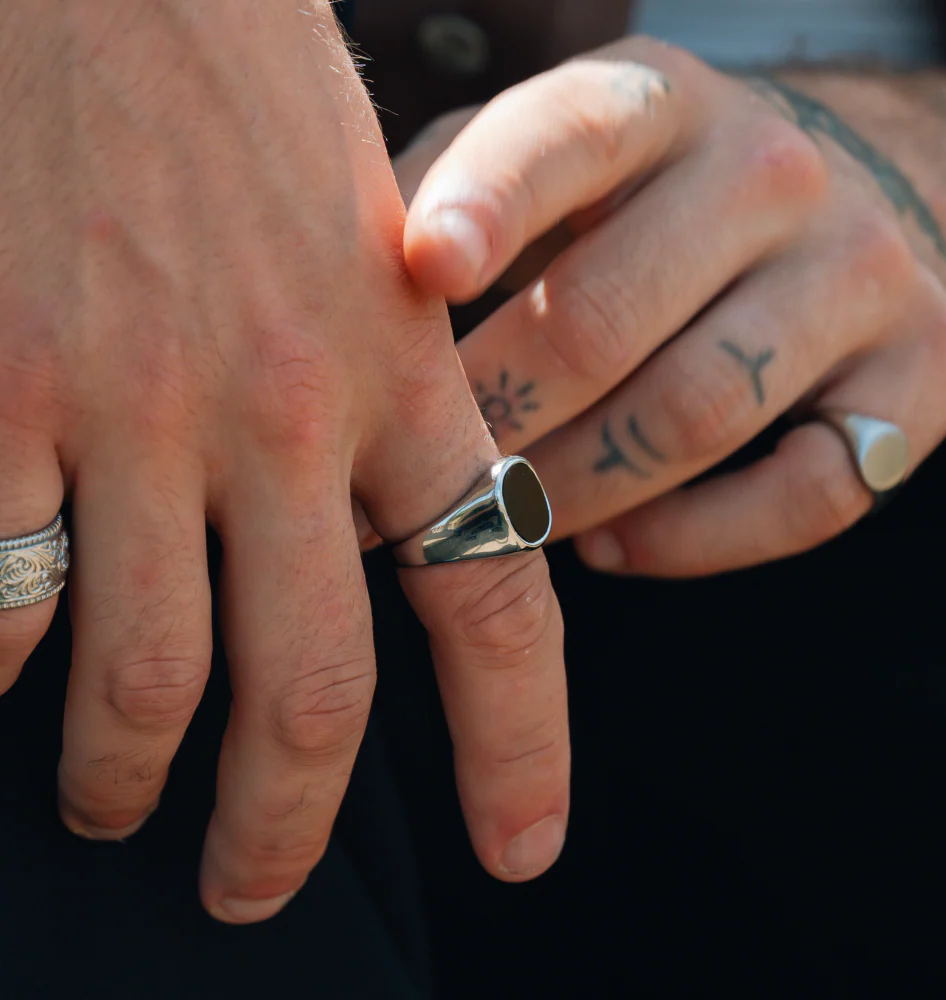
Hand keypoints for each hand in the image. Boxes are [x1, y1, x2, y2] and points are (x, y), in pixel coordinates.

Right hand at [0, 1, 567, 921]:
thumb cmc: (252, 97)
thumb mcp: (369, 248)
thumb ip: (381, 399)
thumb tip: (354, 538)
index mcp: (397, 379)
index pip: (493, 601)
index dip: (515, 744)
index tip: (519, 850)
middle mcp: (280, 417)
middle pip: (308, 691)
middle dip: (283, 821)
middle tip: (255, 888)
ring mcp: (131, 411)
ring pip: (147, 676)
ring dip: (128, 773)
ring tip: (116, 809)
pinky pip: (4, 598)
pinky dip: (4, 672)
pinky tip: (8, 696)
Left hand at [396, 37, 945, 576]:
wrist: (838, 214)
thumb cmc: (645, 204)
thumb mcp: (553, 168)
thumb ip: (451, 200)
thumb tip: (337, 301)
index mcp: (660, 102)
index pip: (568, 137)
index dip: (490, 202)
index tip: (421, 269)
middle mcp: (772, 172)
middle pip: (606, 321)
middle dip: (494, 419)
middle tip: (415, 484)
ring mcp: (859, 271)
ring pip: (693, 416)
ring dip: (575, 492)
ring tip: (506, 521)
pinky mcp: (919, 369)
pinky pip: (807, 493)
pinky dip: (693, 541)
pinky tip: (615, 545)